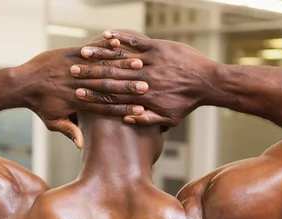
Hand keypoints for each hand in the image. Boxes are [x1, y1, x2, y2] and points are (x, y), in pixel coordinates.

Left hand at [20, 43, 147, 147]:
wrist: (22, 83)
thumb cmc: (39, 105)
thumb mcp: (53, 122)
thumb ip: (70, 131)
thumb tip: (82, 146)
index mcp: (77, 103)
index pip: (105, 108)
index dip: (123, 109)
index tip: (141, 110)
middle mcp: (78, 85)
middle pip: (108, 88)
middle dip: (128, 88)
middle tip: (147, 87)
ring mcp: (74, 68)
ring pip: (102, 67)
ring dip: (121, 66)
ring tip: (139, 65)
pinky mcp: (69, 54)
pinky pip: (89, 50)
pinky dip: (103, 47)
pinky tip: (118, 44)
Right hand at [71, 31, 217, 127]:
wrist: (209, 82)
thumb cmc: (188, 103)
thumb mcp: (169, 118)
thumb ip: (148, 120)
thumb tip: (127, 120)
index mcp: (144, 98)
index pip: (114, 97)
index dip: (94, 95)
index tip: (77, 94)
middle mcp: (144, 79)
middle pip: (112, 77)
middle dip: (90, 74)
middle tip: (72, 72)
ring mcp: (151, 62)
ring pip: (120, 59)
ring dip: (100, 55)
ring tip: (82, 53)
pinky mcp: (158, 48)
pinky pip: (135, 42)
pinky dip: (121, 39)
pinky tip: (107, 36)